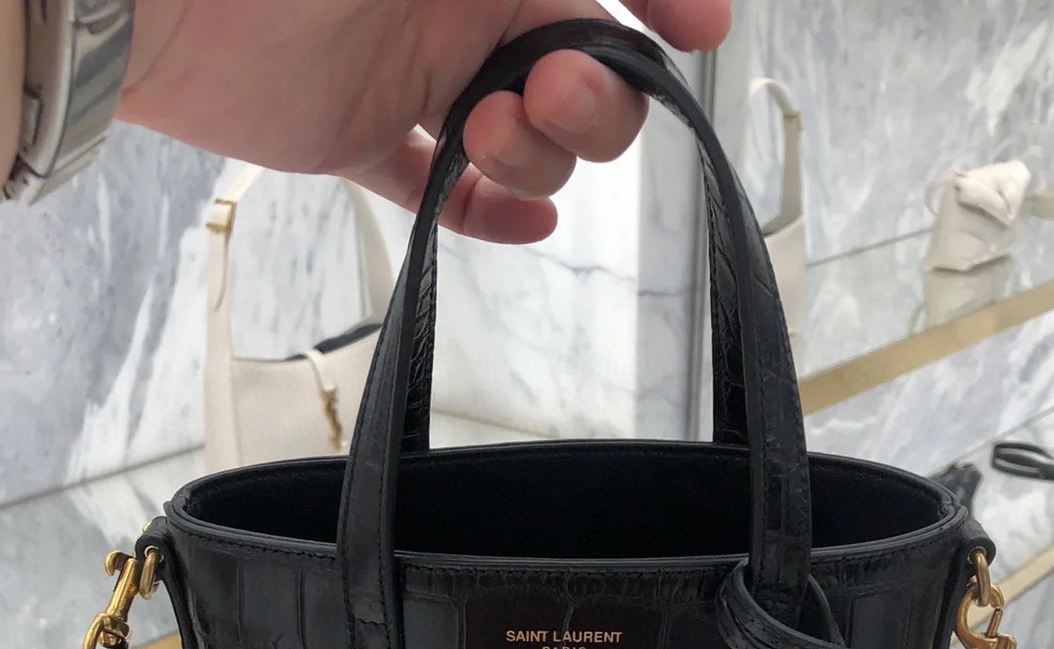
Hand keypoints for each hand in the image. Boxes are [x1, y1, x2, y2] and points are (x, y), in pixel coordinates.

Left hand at [120, 0, 730, 241]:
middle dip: (590, 106)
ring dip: (531, 160)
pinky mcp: (357, 136)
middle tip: (540, 97)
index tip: (696, 33)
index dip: (660, 12)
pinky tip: (526, 222)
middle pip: (580, 83)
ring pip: (520, 147)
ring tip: (479, 133)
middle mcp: (464, 7)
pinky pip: (439, 190)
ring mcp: (414, 74)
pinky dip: (488, 214)